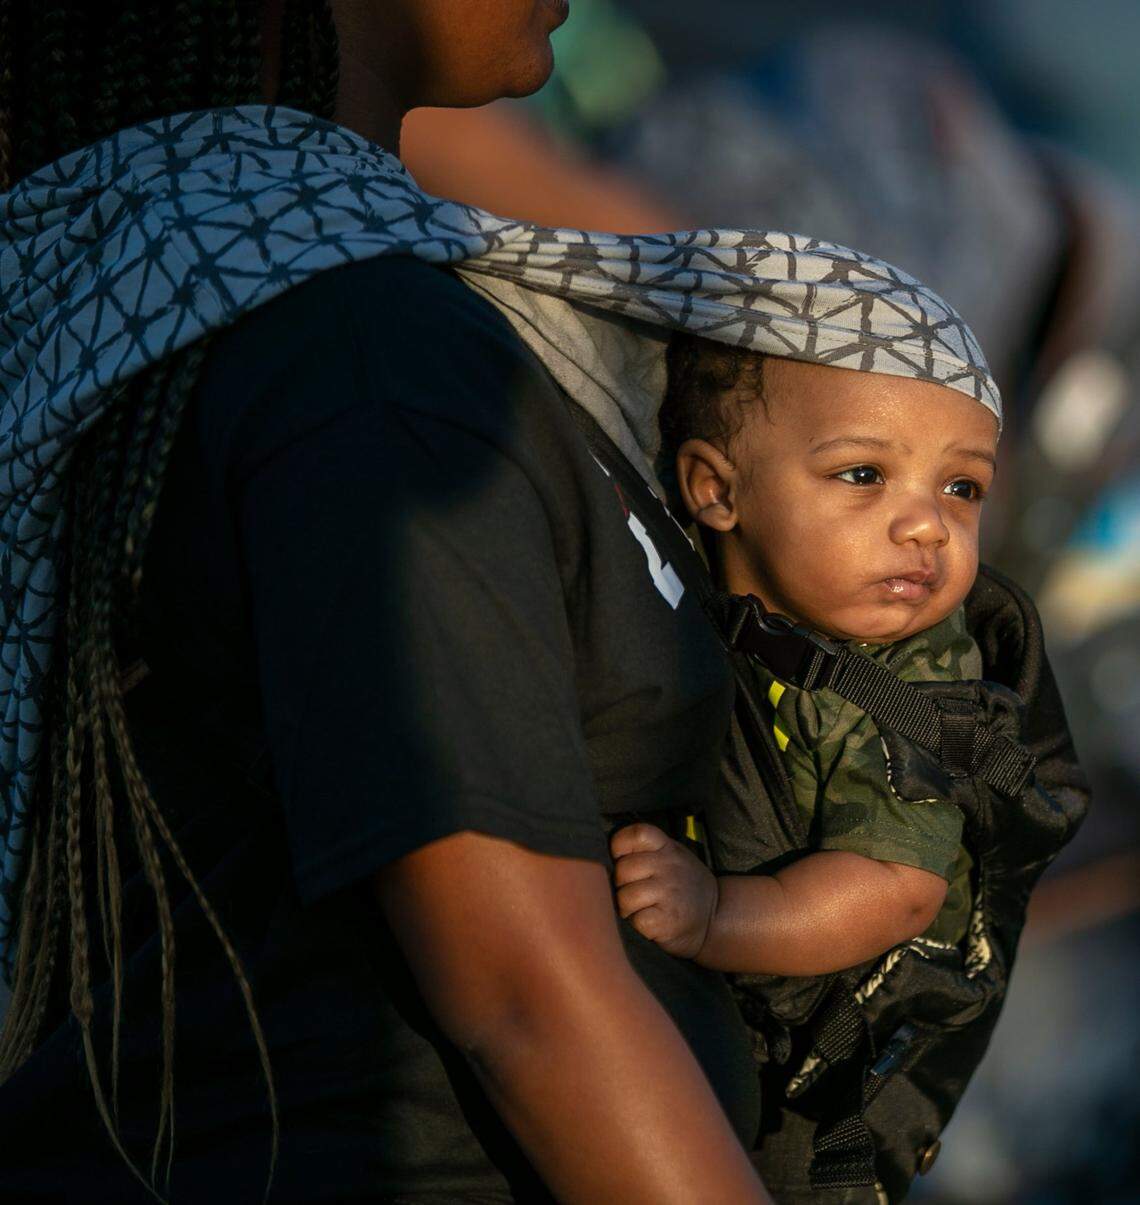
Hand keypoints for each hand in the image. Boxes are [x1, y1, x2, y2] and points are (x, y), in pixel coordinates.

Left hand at [610, 824, 719, 959]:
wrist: (716, 918)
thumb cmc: (683, 887)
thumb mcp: (672, 858)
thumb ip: (646, 852)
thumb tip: (606, 857)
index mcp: (667, 848)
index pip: (636, 834)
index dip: (620, 845)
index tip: (620, 859)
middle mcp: (669, 866)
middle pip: (623, 869)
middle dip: (620, 884)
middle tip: (631, 893)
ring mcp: (669, 893)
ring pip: (625, 897)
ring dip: (625, 908)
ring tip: (638, 910)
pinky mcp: (666, 921)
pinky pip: (636, 920)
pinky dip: (637, 926)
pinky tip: (648, 924)